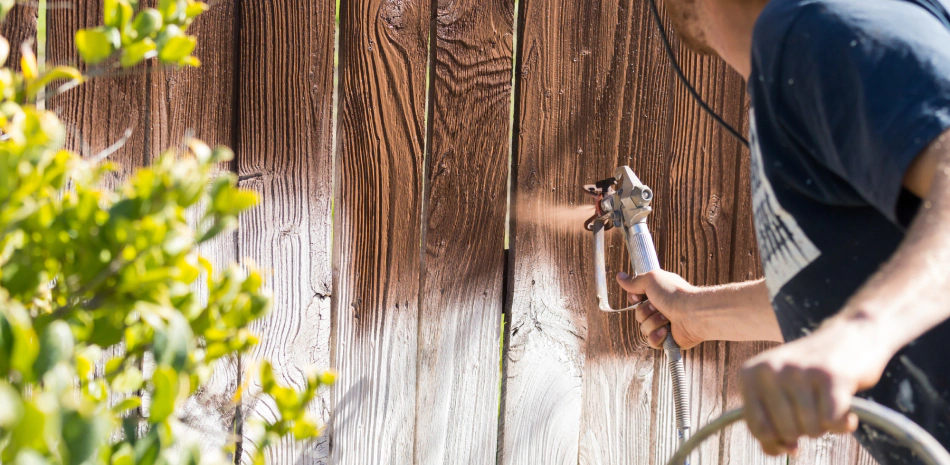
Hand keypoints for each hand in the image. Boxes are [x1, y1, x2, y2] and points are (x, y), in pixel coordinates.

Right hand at [616, 270, 704, 348]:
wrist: (691, 313)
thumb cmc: (674, 294)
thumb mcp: (651, 279)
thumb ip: (634, 281)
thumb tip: (620, 276)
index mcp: (658, 294)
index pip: (636, 299)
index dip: (635, 299)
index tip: (638, 296)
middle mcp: (661, 309)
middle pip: (638, 314)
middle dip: (645, 311)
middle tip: (658, 306)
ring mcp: (664, 325)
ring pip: (643, 329)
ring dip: (653, 322)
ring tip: (667, 318)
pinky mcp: (668, 340)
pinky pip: (651, 342)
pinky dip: (657, 336)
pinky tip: (666, 331)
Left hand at [739, 323, 891, 455]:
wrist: (851, 335)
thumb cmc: (810, 373)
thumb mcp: (778, 391)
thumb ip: (770, 422)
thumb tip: (781, 451)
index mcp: (750, 374)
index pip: (758, 428)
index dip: (776, 440)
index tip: (790, 435)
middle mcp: (770, 369)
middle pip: (786, 432)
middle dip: (804, 430)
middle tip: (814, 408)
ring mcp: (799, 371)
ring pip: (810, 429)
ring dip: (825, 425)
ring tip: (826, 402)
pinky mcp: (831, 376)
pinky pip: (833, 422)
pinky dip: (844, 424)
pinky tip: (847, 409)